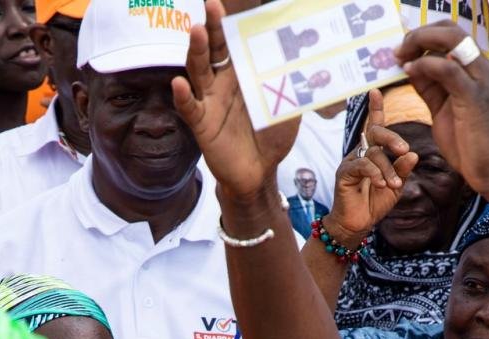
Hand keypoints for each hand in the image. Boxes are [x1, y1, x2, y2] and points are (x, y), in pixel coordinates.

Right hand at [171, 0, 300, 203]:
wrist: (259, 171)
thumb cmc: (271, 136)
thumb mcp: (288, 104)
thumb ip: (293, 81)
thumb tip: (310, 56)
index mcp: (241, 75)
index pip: (233, 43)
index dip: (229, 24)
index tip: (224, 3)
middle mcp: (221, 83)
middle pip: (213, 51)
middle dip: (212, 28)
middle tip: (211, 6)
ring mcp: (209, 102)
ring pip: (198, 73)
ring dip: (196, 52)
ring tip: (197, 32)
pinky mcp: (202, 124)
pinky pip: (189, 108)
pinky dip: (183, 96)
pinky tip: (178, 84)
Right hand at [324, 88, 418, 243]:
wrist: (357, 224)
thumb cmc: (375, 202)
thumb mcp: (396, 185)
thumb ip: (403, 170)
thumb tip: (413, 154)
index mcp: (373, 151)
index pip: (376, 126)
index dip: (376, 108)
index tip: (376, 90)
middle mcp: (361, 151)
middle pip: (375, 133)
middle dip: (391, 138)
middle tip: (404, 150)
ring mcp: (350, 161)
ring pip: (373, 153)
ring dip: (387, 170)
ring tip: (393, 185)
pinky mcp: (343, 173)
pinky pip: (361, 165)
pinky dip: (374, 174)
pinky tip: (381, 184)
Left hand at [396, 26, 488, 215]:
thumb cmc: (473, 145)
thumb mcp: (446, 110)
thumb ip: (432, 88)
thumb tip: (412, 69)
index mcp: (478, 71)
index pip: (452, 35)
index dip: (425, 36)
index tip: (403, 49)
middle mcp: (483, 69)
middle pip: (451, 30)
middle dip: (420, 34)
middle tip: (398, 49)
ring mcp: (482, 80)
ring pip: (450, 41)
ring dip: (419, 44)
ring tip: (399, 57)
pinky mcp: (474, 97)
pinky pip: (447, 69)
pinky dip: (424, 66)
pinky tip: (409, 71)